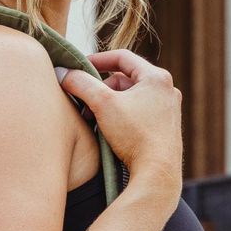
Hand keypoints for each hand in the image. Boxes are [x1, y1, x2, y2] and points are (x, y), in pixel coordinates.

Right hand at [57, 49, 182, 208]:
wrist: (157, 173)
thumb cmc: (134, 136)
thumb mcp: (102, 104)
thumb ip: (81, 84)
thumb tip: (62, 72)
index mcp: (157, 77)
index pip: (122, 57)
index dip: (97, 59)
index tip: (78, 67)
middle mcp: (167, 91)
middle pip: (125, 80)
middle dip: (100, 90)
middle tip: (83, 104)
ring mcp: (168, 111)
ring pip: (131, 99)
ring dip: (109, 106)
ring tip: (94, 121)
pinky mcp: (165, 130)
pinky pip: (138, 115)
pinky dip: (121, 118)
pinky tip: (109, 133)